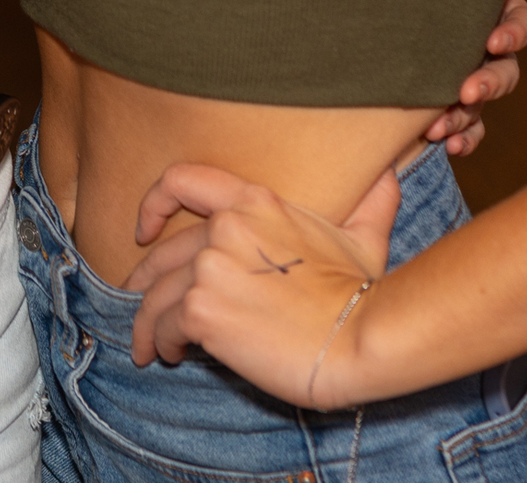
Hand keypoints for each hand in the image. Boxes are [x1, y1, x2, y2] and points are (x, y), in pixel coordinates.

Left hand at [124, 162, 394, 408]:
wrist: (360, 340)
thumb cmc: (363, 294)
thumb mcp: (364, 236)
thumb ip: (369, 200)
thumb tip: (388, 172)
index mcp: (255, 201)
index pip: (183, 180)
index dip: (154, 202)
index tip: (144, 230)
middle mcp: (225, 227)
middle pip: (164, 254)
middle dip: (144, 280)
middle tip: (139, 302)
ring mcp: (210, 267)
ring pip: (157, 295)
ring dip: (148, 323)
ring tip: (152, 347)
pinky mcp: (202, 309)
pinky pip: (165, 326)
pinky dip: (162, 342)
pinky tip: (173, 355)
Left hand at [424, 0, 526, 156]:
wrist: (368, 9)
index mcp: (487, 8)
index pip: (521, 21)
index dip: (514, 31)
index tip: (493, 40)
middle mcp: (484, 45)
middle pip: (506, 68)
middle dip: (489, 82)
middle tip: (466, 90)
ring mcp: (472, 76)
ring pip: (484, 101)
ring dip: (466, 115)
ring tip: (440, 127)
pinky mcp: (455, 105)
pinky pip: (471, 127)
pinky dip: (463, 137)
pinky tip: (449, 145)